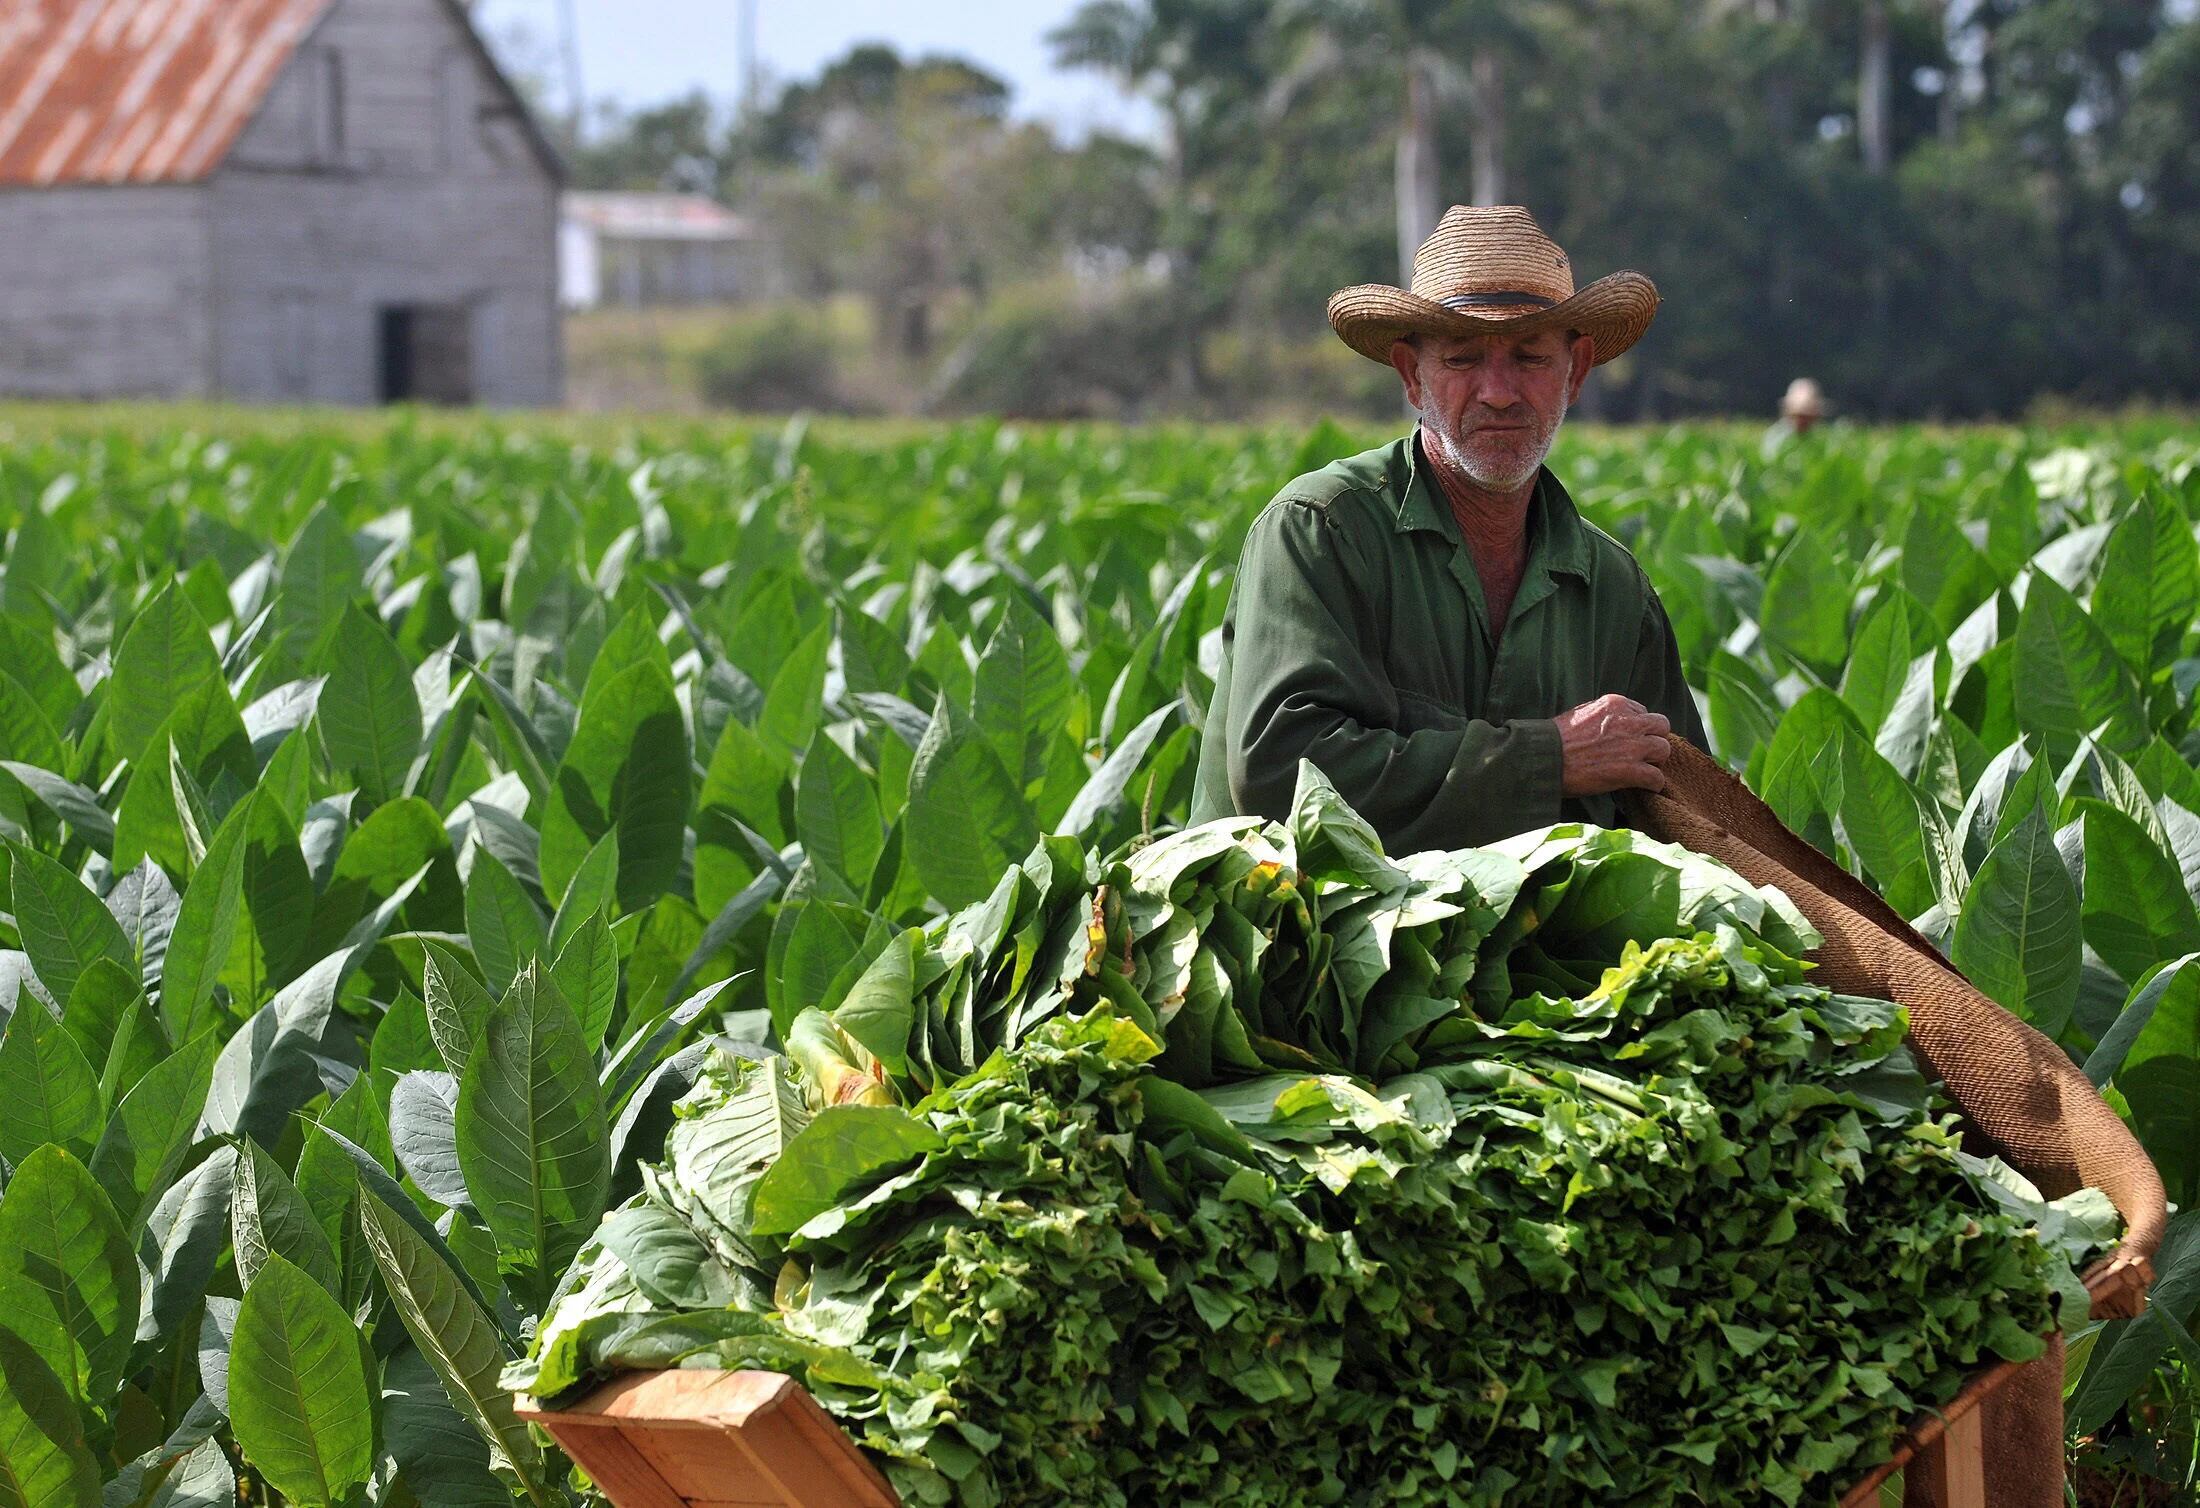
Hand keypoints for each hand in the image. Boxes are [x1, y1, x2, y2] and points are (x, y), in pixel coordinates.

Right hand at [1553, 694, 1671, 796]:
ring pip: (1664, 749)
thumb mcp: (1581, 712)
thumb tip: (1610, 723)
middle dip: (1654, 738)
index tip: (1629, 738)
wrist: (1545, 758)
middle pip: (1661, 726)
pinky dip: (1653, 783)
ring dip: (1655, 761)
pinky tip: (1644, 786)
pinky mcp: (1631, 770)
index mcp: (1615, 704)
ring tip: (1644, 769)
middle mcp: (1628, 721)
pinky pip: (1657, 777)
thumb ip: (1603, 714)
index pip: (1643, 712)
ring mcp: (1632, 746)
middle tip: (1643, 753)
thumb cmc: (1555, 738)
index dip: (1638, 727)